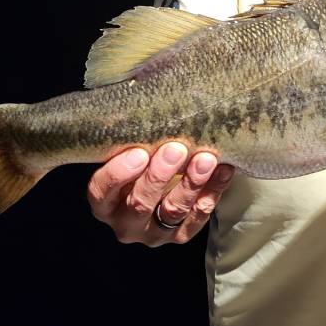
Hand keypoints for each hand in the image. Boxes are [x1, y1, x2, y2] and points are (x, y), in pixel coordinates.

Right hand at [87, 142, 234, 245]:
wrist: (166, 178)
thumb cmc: (142, 156)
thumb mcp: (130, 147)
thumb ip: (132, 133)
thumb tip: (142, 90)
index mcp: (104, 201)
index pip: (102, 191)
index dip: (118, 173)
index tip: (139, 152)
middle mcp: (125, 222)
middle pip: (139, 203)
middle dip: (159, 176)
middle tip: (175, 150)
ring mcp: (154, 232)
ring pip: (172, 212)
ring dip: (190, 184)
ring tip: (205, 160)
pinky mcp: (180, 235)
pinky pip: (198, 217)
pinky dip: (213, 192)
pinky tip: (223, 170)